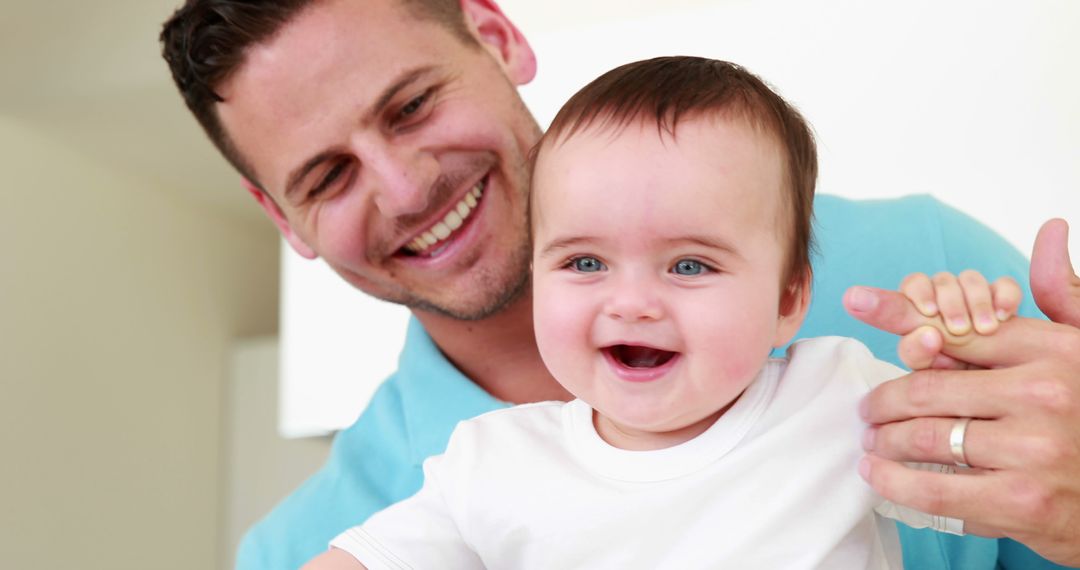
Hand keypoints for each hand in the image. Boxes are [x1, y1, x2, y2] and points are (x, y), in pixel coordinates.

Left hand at [844, 219, 1079, 565]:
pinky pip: (937, 490)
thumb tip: (1050, 229)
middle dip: (883, 400)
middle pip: (927, 387)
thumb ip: (1059, 293)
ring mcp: (1033, 451)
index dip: (897, 314)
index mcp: (1052, 351)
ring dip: (883, 440)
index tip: (856, 301)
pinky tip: (879, 476)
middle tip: (867, 410)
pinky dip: (896, 483)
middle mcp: (1042, 395)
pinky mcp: (1023, 502)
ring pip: (924, 437)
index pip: (955, 328)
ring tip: (872, 441)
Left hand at [894, 270, 1020, 368]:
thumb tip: (924, 334)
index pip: (914, 284)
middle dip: (951, 302)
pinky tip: (1004, 316)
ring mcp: (974, 295)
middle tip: (960, 330)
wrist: (989, 383)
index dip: (920, 292)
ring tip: (985, 330)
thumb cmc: (948, 376)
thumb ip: (915, 351)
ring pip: (971, 278)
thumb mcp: (928, 367)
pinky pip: (1005, 284)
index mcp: (920, 308)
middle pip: (943, 280)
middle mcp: (945, 296)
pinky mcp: (1003, 298)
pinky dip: (1005, 296)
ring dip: (978, 301)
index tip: (930, 312)